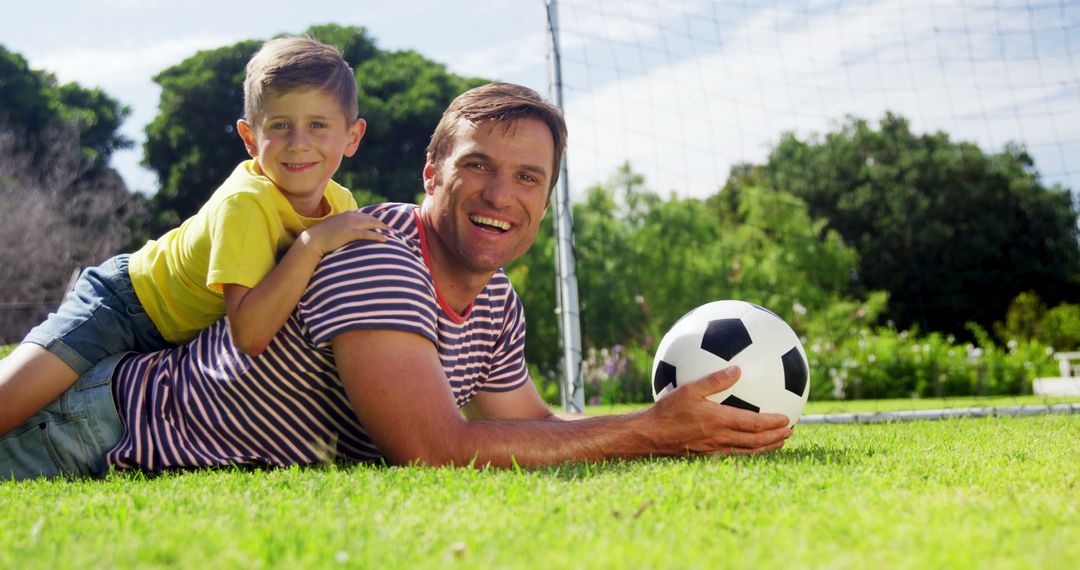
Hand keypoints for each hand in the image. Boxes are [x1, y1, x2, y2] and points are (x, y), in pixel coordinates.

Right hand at [302, 211, 388, 256]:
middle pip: (371, 218)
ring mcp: (350, 224)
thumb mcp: (333, 230)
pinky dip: (378, 236)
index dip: (374, 220)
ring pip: (372, 224)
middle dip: (382, 223)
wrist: (312, 240)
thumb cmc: (321, 238)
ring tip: (392, 234)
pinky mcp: (350, 232)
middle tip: (392, 229)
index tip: (382, 224)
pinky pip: (368, 233)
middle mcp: (350, 216)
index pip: (364, 216)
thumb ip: (342, 229)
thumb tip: (346, 236)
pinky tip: (386, 239)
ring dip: (384, 229)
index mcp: (347, 215)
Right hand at [642, 366, 792, 455]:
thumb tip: (737, 369)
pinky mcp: (708, 454)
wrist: (651, 435)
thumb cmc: (668, 410)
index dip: (773, 423)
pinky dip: (749, 451)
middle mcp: (720, 438)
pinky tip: (750, 446)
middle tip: (791, 432)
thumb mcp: (689, 389)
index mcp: (719, 421)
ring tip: (778, 442)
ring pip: (748, 451)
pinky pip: (735, 454)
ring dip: (766, 447)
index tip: (787, 418)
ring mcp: (715, 448)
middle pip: (756, 442)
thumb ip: (714, 379)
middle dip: (776, 438)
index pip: (754, 424)